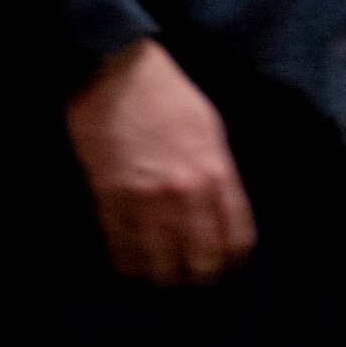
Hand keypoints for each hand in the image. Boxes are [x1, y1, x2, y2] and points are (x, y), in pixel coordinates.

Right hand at [63, 38, 256, 286]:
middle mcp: (186, 193)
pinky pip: (122, 250)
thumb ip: (218, 172)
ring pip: (159, 264)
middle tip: (189, 276)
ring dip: (160, 276)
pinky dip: (128, 263)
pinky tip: (131, 264)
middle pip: (200, 261)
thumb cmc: (167, 93)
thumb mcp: (210, 127)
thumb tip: (220, 209)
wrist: (117, 70)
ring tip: (159, 276)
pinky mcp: (110, 199)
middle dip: (197, 275)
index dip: (231, 260)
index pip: (235, 238)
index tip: (223, 265)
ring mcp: (146, 199)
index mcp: (216, 172)